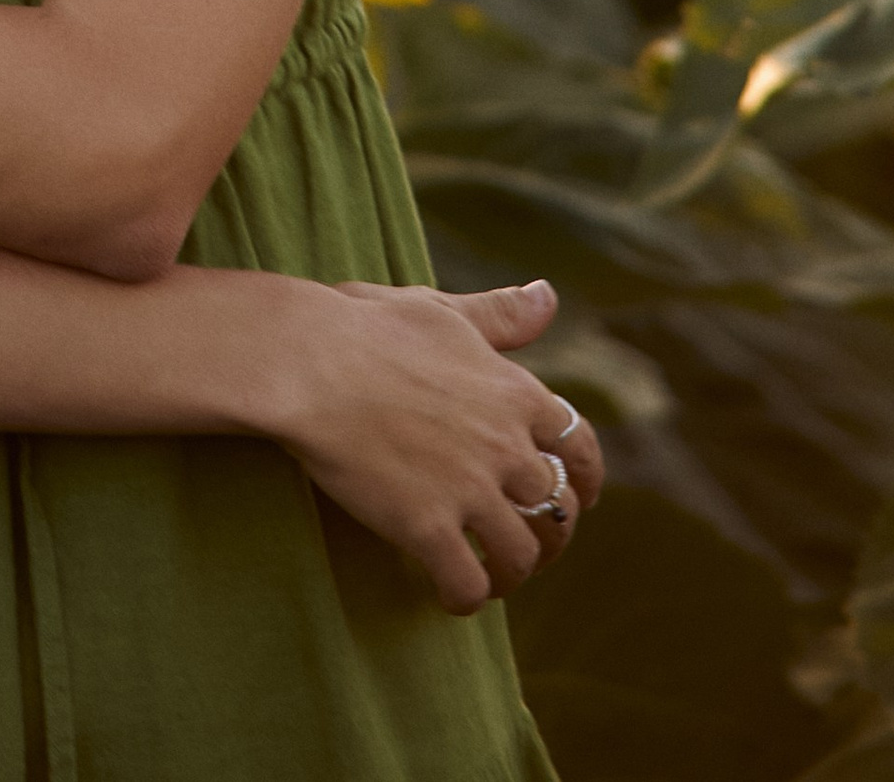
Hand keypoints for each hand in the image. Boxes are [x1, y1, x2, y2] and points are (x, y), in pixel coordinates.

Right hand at [273, 276, 604, 614]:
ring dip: (512, 572)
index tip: (580, 496)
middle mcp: (505, 445)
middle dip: (550, 533)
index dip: (586, 478)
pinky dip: (466, 598)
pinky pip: (469, 584)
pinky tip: (447, 595)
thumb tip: (549, 295)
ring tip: (492, 576)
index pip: (578, 446)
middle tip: (527, 545)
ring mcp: (469, 490)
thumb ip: (500, 315)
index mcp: (514, 392)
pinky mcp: (428, 528)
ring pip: (521, 555)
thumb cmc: (365, 328)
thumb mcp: (441, 311)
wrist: (306, 361)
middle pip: (557, 509)